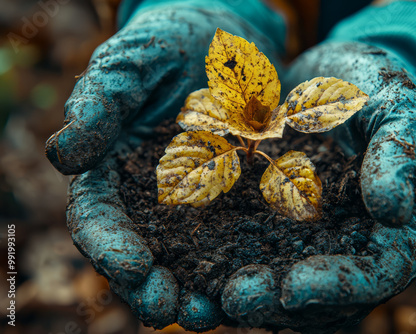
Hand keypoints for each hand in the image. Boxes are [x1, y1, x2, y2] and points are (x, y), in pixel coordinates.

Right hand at [46, 1, 284, 330]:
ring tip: (209, 314)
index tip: (131, 267)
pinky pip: (234, 239)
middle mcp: (150, 198)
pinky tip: (251, 284)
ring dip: (193, 291)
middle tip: (168, 309)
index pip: (99, 218)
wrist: (224, 42)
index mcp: (113, 171)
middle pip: (140, 254)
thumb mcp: (131, 65)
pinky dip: (236, 266)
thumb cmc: (168, 46)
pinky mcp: (236, 200)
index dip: (109, 246)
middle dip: (148, 287)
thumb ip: (99, 104)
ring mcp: (194, 204)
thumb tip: (61, 156)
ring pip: (186, 259)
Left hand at [221, 41, 415, 332]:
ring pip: (287, 288)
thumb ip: (401, 155)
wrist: (344, 75)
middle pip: (326, 298)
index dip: (338, 288)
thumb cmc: (381, 87)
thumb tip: (392, 209)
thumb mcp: (399, 108)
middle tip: (234, 299)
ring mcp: (316, 235)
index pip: (376, 273)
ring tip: (202, 301)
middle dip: (279, 303)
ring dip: (249, 298)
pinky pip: (257, 253)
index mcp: (396, 225)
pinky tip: (193, 272)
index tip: (292, 288)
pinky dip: (227, 267)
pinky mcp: (280, 220)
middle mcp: (355, 242)